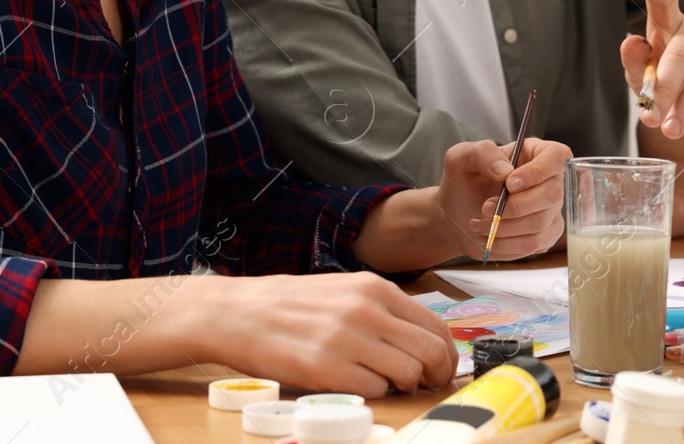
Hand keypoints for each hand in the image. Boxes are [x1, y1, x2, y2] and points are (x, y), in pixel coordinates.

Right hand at [216, 272, 456, 395]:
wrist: (238, 312)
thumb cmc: (291, 305)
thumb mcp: (345, 291)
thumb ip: (382, 311)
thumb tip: (420, 340)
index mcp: (375, 289)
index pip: (436, 326)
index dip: (446, 354)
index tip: (441, 368)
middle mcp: (367, 311)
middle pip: (431, 352)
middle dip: (435, 375)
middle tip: (424, 385)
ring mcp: (348, 340)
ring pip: (408, 374)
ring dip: (402, 386)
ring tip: (383, 383)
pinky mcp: (327, 369)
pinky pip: (373, 390)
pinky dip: (371, 393)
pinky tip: (354, 384)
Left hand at [435, 137, 569, 260]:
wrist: (456, 216)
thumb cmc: (462, 181)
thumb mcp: (460, 157)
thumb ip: (482, 154)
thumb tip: (505, 170)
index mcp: (535, 153)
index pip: (557, 156)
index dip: (538, 171)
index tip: (509, 184)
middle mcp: (549, 180)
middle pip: (552, 194)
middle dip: (514, 206)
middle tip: (485, 208)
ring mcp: (550, 210)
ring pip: (540, 222)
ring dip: (504, 226)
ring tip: (480, 223)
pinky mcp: (544, 235)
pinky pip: (534, 243)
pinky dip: (506, 243)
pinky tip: (490, 236)